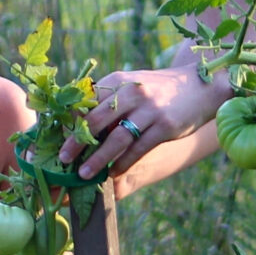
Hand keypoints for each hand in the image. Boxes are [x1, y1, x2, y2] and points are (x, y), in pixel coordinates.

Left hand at [63, 63, 231, 182]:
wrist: (201, 87)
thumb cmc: (158, 90)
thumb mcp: (132, 84)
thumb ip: (108, 99)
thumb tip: (76, 122)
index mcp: (118, 81)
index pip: (85, 103)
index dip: (69, 122)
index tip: (54, 138)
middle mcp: (132, 93)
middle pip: (95, 121)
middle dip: (76, 143)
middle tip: (62, 159)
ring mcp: (149, 110)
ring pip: (116, 139)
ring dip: (97, 159)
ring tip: (84, 173)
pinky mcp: (165, 126)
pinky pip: (139, 149)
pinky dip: (123, 163)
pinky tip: (113, 172)